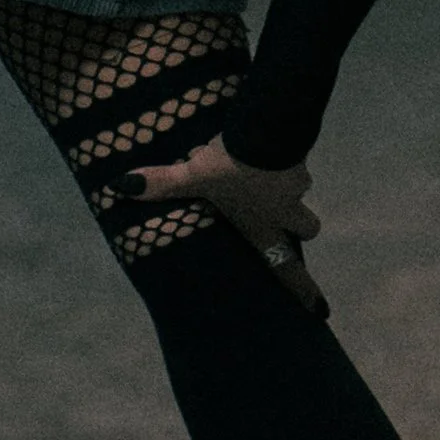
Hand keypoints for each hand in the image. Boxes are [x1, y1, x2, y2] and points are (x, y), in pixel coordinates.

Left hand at [118, 136, 327, 315]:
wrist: (266, 128)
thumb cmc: (229, 166)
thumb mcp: (192, 176)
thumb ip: (161, 184)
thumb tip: (120, 188)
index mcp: (263, 227)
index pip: (288, 268)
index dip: (304, 291)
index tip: (320, 310)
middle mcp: (286, 210)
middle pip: (307, 228)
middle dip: (298, 226)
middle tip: (280, 217)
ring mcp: (298, 183)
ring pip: (301, 191)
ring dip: (287, 185)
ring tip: (261, 169)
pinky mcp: (301, 155)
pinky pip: (296, 159)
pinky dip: (284, 155)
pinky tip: (266, 141)